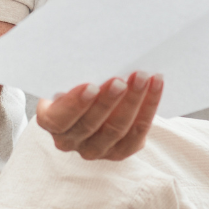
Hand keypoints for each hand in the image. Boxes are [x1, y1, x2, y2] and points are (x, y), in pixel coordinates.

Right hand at [35, 72, 161, 161]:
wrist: (93, 101)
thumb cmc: (77, 83)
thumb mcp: (69, 79)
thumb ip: (75, 75)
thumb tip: (98, 56)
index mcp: (52, 122)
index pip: (59, 120)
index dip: (74, 105)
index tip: (91, 86)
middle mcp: (70, 141)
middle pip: (90, 125)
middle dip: (108, 101)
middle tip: (121, 80)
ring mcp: (96, 149)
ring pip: (116, 130)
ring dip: (133, 101)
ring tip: (143, 77)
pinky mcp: (119, 152)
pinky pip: (137, 133)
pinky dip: (149, 107)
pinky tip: (155, 85)